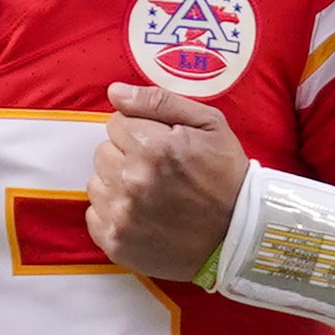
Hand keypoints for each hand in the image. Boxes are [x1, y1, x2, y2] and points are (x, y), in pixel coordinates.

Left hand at [88, 85, 249, 281]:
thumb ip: (159, 101)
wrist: (240, 236)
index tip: (160, 147)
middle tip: (157, 172)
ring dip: (116, 185)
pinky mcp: (116, 242)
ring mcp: (122, 215)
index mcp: (153, 147)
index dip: (139, 131)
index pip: (116, 123)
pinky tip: (140, 216)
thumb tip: (115, 92)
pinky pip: (94, 216)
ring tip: (148, 195)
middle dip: (126, 157)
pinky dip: (112, 214)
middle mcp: (132, 181)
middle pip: (103, 152)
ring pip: (96, 183)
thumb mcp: (209, 124)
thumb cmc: (227, 176)